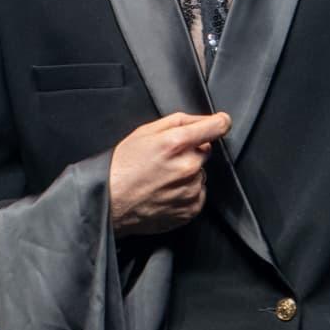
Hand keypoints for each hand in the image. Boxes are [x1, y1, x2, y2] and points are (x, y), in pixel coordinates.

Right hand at [109, 110, 230, 235]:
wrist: (109, 202)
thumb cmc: (122, 168)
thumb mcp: (144, 132)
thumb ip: (178, 121)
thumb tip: (202, 120)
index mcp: (177, 144)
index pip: (217, 127)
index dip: (219, 122)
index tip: (220, 122)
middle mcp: (188, 167)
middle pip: (205, 152)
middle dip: (191, 152)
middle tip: (166, 160)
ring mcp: (191, 190)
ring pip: (200, 174)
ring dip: (187, 174)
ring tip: (162, 179)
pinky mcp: (190, 209)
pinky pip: (198, 194)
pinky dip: (186, 192)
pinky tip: (166, 191)